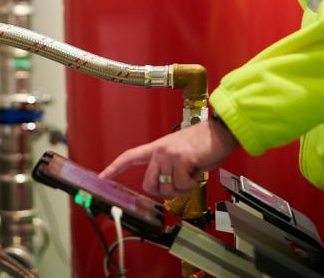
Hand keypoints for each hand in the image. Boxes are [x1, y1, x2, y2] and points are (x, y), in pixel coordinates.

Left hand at [99, 118, 238, 197]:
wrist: (221, 133)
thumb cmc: (204, 145)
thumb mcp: (181, 156)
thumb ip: (169, 169)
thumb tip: (166, 190)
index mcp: (158, 147)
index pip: (131, 156)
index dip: (115, 167)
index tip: (102, 176)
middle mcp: (160, 150)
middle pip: (149, 184)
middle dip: (164, 191)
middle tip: (180, 184)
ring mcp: (169, 153)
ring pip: (167, 188)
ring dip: (182, 188)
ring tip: (192, 173)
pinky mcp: (181, 158)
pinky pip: (182, 185)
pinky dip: (192, 185)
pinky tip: (197, 171)